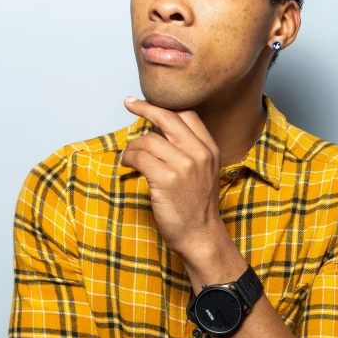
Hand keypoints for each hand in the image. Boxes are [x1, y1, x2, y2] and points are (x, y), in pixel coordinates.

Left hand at [120, 98, 225, 257]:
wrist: (200, 235)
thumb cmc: (198, 207)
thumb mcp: (205, 172)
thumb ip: (191, 150)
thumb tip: (161, 132)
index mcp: (210, 149)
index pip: (187, 115)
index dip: (164, 106)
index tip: (148, 101)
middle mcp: (199, 153)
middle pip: (167, 118)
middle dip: (144, 107)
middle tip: (129, 103)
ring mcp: (183, 165)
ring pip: (148, 140)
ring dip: (132, 147)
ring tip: (129, 156)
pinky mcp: (166, 179)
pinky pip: (139, 157)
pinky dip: (128, 158)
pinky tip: (127, 164)